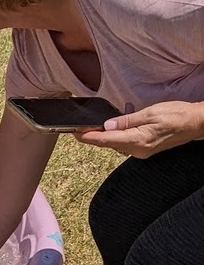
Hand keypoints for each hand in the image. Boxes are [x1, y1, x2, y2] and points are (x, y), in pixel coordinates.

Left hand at [75, 100, 203, 157]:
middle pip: (107, 144)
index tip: (74, 133)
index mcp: (137, 140)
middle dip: (92, 136)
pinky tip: (112, 129)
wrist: (196, 123)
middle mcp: (137, 150)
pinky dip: (115, 137)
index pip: (105, 140)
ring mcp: (141, 151)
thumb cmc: (177, 115)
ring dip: (103, 136)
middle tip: (77, 128)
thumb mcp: (150, 113)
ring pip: (114, 144)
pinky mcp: (144, 149)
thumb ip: (127, 121)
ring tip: (92, 127)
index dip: (88, 137)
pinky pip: (123, 144)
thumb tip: (107, 126)